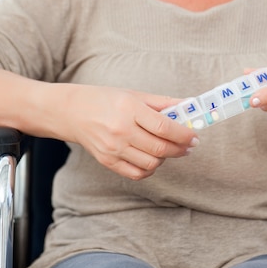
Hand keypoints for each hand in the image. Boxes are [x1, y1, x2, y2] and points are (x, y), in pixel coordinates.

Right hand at [61, 84, 198, 179]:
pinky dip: (150, 169)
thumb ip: (162, 102)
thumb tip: (189, 104)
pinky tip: (153, 159)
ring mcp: (113, 148)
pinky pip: (136, 173)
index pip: (164, 127)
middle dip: (180, 149)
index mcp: (129, 109)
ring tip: (169, 149)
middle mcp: (121, 130)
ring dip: (166, 159)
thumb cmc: (105, 99)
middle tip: (189, 145)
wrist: (72, 112)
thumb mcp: (134, 94)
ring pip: (151, 164)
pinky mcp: (107, 161)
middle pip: (160, 148)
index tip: (194, 136)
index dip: (184, 134)